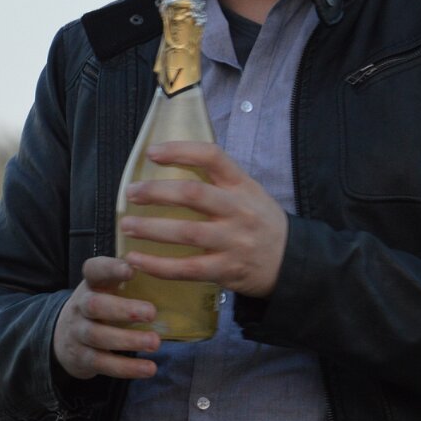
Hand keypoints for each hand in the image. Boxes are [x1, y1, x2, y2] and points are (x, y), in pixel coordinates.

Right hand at [51, 256, 161, 380]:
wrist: (64, 338)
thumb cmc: (99, 308)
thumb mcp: (106, 290)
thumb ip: (129, 283)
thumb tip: (170, 275)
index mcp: (91, 284)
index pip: (94, 270)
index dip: (111, 268)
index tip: (131, 270)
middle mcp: (80, 306)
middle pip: (95, 305)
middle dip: (123, 309)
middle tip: (151, 313)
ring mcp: (78, 333)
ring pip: (98, 336)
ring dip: (128, 340)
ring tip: (155, 343)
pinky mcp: (82, 358)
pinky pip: (103, 363)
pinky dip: (127, 367)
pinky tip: (149, 368)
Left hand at [118, 141, 288, 297]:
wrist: (294, 262)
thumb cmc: (261, 222)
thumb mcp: (249, 193)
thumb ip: (218, 182)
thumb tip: (170, 165)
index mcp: (242, 185)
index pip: (212, 157)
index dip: (180, 151)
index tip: (152, 152)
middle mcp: (239, 210)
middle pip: (193, 194)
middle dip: (156, 191)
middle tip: (130, 192)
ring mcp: (234, 241)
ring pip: (186, 233)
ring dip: (150, 229)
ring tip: (126, 226)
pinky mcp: (227, 270)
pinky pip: (187, 268)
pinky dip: (158, 265)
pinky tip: (136, 260)